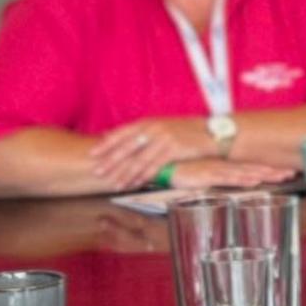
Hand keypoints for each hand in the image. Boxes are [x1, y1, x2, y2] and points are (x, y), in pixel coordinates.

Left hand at [84, 116, 218, 190]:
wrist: (213, 132)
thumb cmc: (189, 132)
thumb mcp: (166, 127)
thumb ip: (148, 133)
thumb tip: (130, 141)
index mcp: (149, 122)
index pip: (122, 133)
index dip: (106, 144)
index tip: (92, 154)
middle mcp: (154, 128)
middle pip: (126, 147)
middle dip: (110, 160)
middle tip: (96, 171)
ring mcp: (163, 139)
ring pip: (138, 159)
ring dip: (125, 173)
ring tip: (113, 183)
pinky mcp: (174, 149)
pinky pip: (154, 166)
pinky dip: (143, 176)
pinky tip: (134, 184)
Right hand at [152, 155, 293, 190]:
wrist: (158, 163)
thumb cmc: (178, 170)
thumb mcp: (201, 176)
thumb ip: (214, 180)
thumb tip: (228, 189)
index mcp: (223, 165)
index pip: (251, 166)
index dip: (270, 168)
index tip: (288, 170)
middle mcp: (222, 165)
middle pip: (254, 167)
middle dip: (274, 171)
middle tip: (293, 172)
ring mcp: (215, 168)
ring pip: (245, 172)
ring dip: (264, 174)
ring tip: (282, 176)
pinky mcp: (204, 174)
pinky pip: (226, 177)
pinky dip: (241, 179)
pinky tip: (253, 181)